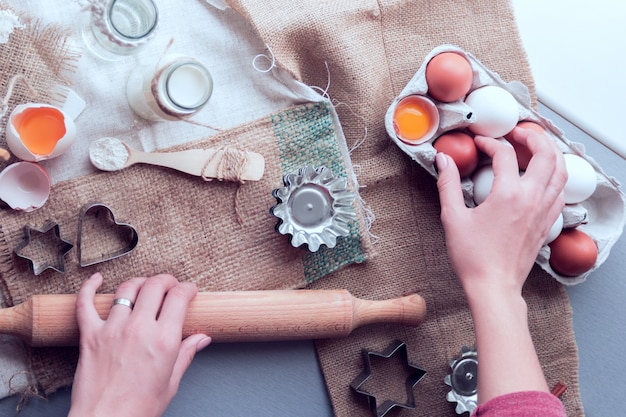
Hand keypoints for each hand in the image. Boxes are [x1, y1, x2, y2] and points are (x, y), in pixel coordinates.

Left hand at [68, 273, 211, 416]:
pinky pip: (85, 303)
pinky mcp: (90, 335)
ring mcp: (113, 329)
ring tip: (145, 286)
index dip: (187, 289)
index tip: (189, 291)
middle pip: (156, 285)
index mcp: (163, 340)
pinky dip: (89, 287)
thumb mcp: (171, 382)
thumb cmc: (137, 409)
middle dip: (167, 280)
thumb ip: (186, 354)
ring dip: (140, 282)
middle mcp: (139, 329)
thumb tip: (201, 338)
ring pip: (127, 289)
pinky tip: (96, 280)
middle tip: (171, 285)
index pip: (179, 297)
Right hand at [436, 128, 566, 296]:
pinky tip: (542, 177)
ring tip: (536, 147)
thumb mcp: (453, 217)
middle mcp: (531, 198)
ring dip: (550, 153)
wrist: (493, 286)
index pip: (505, 154)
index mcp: (508, 194)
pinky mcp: (547, 223)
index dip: (490, 143)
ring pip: (560, 171)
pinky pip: (560, 191)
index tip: (479, 143)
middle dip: (533, 137)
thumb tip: (443, 161)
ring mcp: (543, 211)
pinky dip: (555, 176)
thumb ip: (448, 185)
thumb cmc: (473, 257)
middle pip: (546, 154)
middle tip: (518, 133)